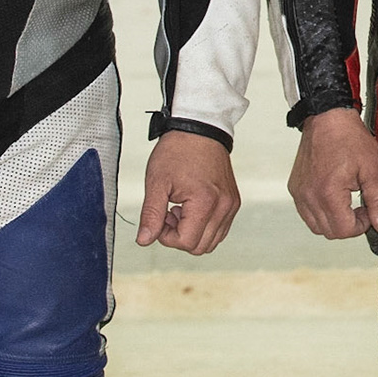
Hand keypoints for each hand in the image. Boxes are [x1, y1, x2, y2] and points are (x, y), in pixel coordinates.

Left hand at [136, 130, 239, 253]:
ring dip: (192, 233)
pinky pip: (220, 229)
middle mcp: (224, 206)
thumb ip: (151, 215)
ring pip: (212, 241)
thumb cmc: (178, 151)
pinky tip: (192, 207)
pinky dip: (204, 226)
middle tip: (168, 213)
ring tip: (181, 209)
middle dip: (179, 237)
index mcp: (206, 202)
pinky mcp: (233, 201)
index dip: (166, 237)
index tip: (160, 217)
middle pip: (200, 247)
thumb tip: (144, 241)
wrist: (200, 128)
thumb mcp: (157, 182)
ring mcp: (231, 205)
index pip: (186, 242)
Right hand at [289, 107, 377, 238]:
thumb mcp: (373, 170)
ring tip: (347, 200)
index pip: (345, 231)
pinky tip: (333, 196)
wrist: (327, 117)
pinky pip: (307, 213)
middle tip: (360, 205)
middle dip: (349, 224)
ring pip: (317, 226)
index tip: (368, 209)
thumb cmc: (351, 139)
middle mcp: (309, 196)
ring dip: (334, 220)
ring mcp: (299, 193)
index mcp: (329, 193)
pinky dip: (321, 212)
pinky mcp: (294, 187)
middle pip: (330, 232)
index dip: (362, 225)